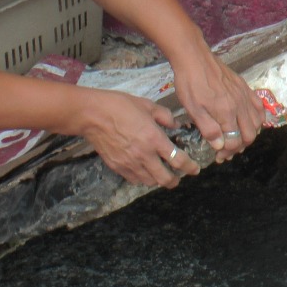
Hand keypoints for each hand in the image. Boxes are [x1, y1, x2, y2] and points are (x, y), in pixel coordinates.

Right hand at [77, 89, 200, 187]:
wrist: (92, 115)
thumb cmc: (119, 106)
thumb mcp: (146, 105)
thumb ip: (164, 116)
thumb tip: (175, 124)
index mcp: (154, 139)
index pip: (178, 160)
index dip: (190, 167)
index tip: (195, 169)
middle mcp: (144, 155)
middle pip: (165, 178)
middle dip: (175, 181)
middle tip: (177, 178)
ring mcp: (130, 163)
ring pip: (150, 182)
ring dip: (158, 180)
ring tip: (160, 174)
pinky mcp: (118, 167)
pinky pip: (134, 179)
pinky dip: (142, 178)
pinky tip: (143, 172)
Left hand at [170, 50, 263, 162]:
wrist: (194, 57)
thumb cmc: (190, 83)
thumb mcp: (193, 109)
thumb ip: (208, 129)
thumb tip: (220, 146)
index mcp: (226, 112)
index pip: (234, 141)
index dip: (227, 152)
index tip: (218, 156)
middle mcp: (240, 106)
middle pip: (249, 135)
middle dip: (239, 147)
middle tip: (227, 150)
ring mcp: (244, 96)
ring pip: (257, 123)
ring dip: (249, 135)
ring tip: (237, 138)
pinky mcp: (245, 88)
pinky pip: (259, 107)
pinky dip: (258, 119)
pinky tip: (249, 122)